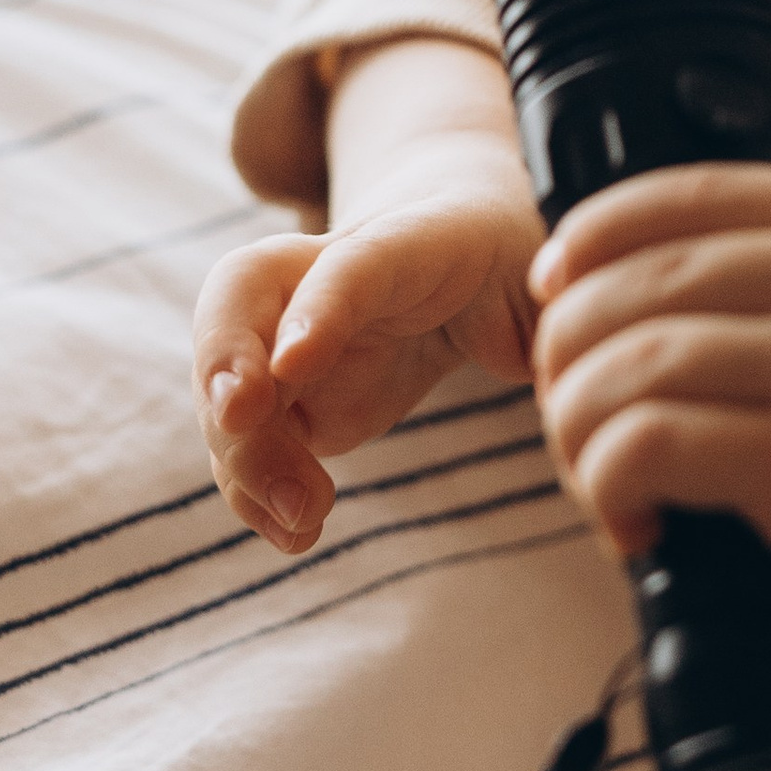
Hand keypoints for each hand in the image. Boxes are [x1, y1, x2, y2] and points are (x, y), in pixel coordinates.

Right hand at [196, 133, 541, 551]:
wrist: (456, 249)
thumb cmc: (502, 257)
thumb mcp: (537, 269)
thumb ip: (543, 302)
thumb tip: (549, 324)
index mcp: (402, 238)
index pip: (350, 263)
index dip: (318, 309)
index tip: (291, 367)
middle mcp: (319, 276)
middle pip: (240, 304)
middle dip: (222, 365)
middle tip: (242, 426)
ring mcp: (287, 336)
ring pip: (227, 381)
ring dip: (243, 457)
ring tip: (302, 521)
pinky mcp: (285, 398)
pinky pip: (242, 440)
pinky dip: (254, 491)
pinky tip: (297, 532)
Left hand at [530, 165, 770, 770]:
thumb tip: (666, 306)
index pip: (688, 192)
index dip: (593, 235)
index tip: (551, 286)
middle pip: (639, 277)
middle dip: (569, 351)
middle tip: (567, 420)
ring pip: (628, 359)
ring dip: (577, 428)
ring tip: (595, 482)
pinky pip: (647, 443)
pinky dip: (608, 485)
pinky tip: (631, 525)